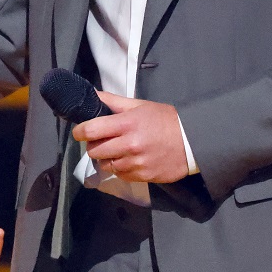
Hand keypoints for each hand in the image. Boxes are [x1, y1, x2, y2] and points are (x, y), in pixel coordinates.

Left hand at [74, 91, 188, 183]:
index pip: (91, 129)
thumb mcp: (140, 105)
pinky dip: (120, 168)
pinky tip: (128, 160)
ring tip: (116, 151)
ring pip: (106, 165)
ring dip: (106, 158)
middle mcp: (129, 145)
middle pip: (94, 150)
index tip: (79, 132)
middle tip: (100, 141)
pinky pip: (120, 175)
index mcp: (127, 123)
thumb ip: (113, 101)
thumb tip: (92, 94)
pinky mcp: (143, 176)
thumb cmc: (165, 119)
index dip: (80, 131)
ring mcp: (136, 163)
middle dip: (93, 145)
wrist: (193, 141)